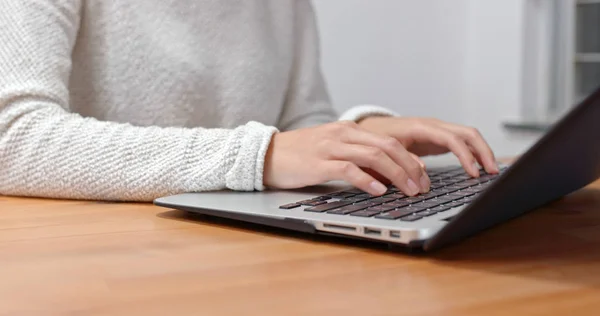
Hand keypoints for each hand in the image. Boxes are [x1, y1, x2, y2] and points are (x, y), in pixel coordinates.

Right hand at [263, 121, 429, 195]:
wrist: (267, 154)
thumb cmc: (301, 155)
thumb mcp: (332, 150)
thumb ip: (356, 157)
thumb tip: (384, 174)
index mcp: (349, 130)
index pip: (388, 141)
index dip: (410, 158)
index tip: (423, 175)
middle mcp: (343, 135)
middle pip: (387, 146)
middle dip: (410, 167)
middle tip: (423, 186)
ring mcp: (330, 147)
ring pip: (373, 156)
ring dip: (396, 174)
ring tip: (409, 191)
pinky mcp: (318, 163)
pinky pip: (348, 169)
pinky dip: (367, 180)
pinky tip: (379, 191)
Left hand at [357, 116, 498, 176]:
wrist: (369, 130)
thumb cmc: (375, 139)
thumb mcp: (384, 151)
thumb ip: (402, 160)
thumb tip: (423, 172)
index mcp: (420, 127)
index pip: (451, 138)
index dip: (465, 155)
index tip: (473, 173)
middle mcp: (433, 126)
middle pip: (467, 133)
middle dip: (483, 151)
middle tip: (492, 172)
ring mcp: (438, 131)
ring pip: (468, 136)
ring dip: (482, 152)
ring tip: (491, 171)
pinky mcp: (438, 139)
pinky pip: (462, 143)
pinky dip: (473, 153)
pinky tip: (478, 168)